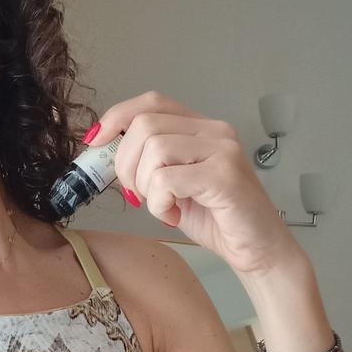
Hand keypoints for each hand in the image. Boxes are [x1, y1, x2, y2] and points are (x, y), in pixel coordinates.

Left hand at [89, 90, 304, 277]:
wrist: (257, 249)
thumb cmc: (215, 218)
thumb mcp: (173, 183)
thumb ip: (148, 162)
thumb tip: (103, 150)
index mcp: (200, 127)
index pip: (151, 102)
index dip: (116, 117)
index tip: (95, 142)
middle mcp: (214, 131)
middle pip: (145, 126)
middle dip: (126, 164)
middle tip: (137, 194)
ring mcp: (222, 150)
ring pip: (154, 150)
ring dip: (144, 186)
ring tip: (163, 205)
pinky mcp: (223, 175)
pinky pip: (166, 180)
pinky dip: (159, 203)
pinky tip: (174, 215)